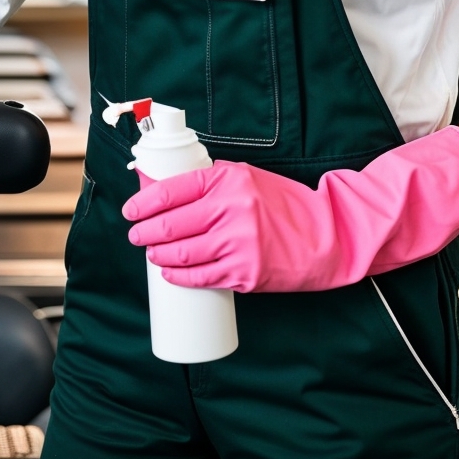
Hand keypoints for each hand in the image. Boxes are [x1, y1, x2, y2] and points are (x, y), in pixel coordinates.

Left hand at [121, 127, 458, 292]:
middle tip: (135, 236)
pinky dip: (180, 277)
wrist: (329, 234)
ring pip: (182, 254)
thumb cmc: (285, 205)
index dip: (143, 203)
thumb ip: (213, 184)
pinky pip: (202, 277)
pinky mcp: (246, 272)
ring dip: (158, 256)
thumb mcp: (248, 180)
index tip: (130, 211)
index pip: (171, 190)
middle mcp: (230, 210)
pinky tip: (171, 274)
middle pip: (171, 225)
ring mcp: (238, 243)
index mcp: (227, 181)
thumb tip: (166, 193)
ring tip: (151, 254)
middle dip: (144, 233)